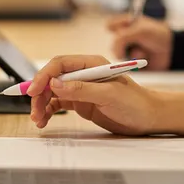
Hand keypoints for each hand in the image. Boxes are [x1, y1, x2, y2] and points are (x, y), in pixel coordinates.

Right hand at [27, 55, 160, 135]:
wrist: (149, 117)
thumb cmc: (136, 103)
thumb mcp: (109, 95)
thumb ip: (81, 89)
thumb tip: (55, 84)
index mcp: (90, 64)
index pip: (60, 64)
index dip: (43, 76)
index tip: (33, 90)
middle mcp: (83, 74)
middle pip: (52, 79)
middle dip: (39, 94)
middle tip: (34, 111)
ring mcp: (81, 88)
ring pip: (52, 92)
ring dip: (42, 104)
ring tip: (38, 120)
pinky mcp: (81, 102)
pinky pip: (58, 104)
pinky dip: (49, 111)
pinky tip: (44, 120)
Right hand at [107, 14, 172, 70]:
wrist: (173, 50)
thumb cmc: (158, 35)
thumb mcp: (139, 31)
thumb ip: (121, 38)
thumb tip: (115, 53)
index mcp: (126, 24)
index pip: (110, 25)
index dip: (114, 29)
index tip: (122, 31)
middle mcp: (125, 37)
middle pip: (112, 43)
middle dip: (123, 46)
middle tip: (133, 44)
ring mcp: (128, 50)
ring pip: (118, 56)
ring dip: (131, 55)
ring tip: (143, 53)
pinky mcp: (132, 62)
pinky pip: (125, 65)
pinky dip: (134, 64)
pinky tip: (143, 60)